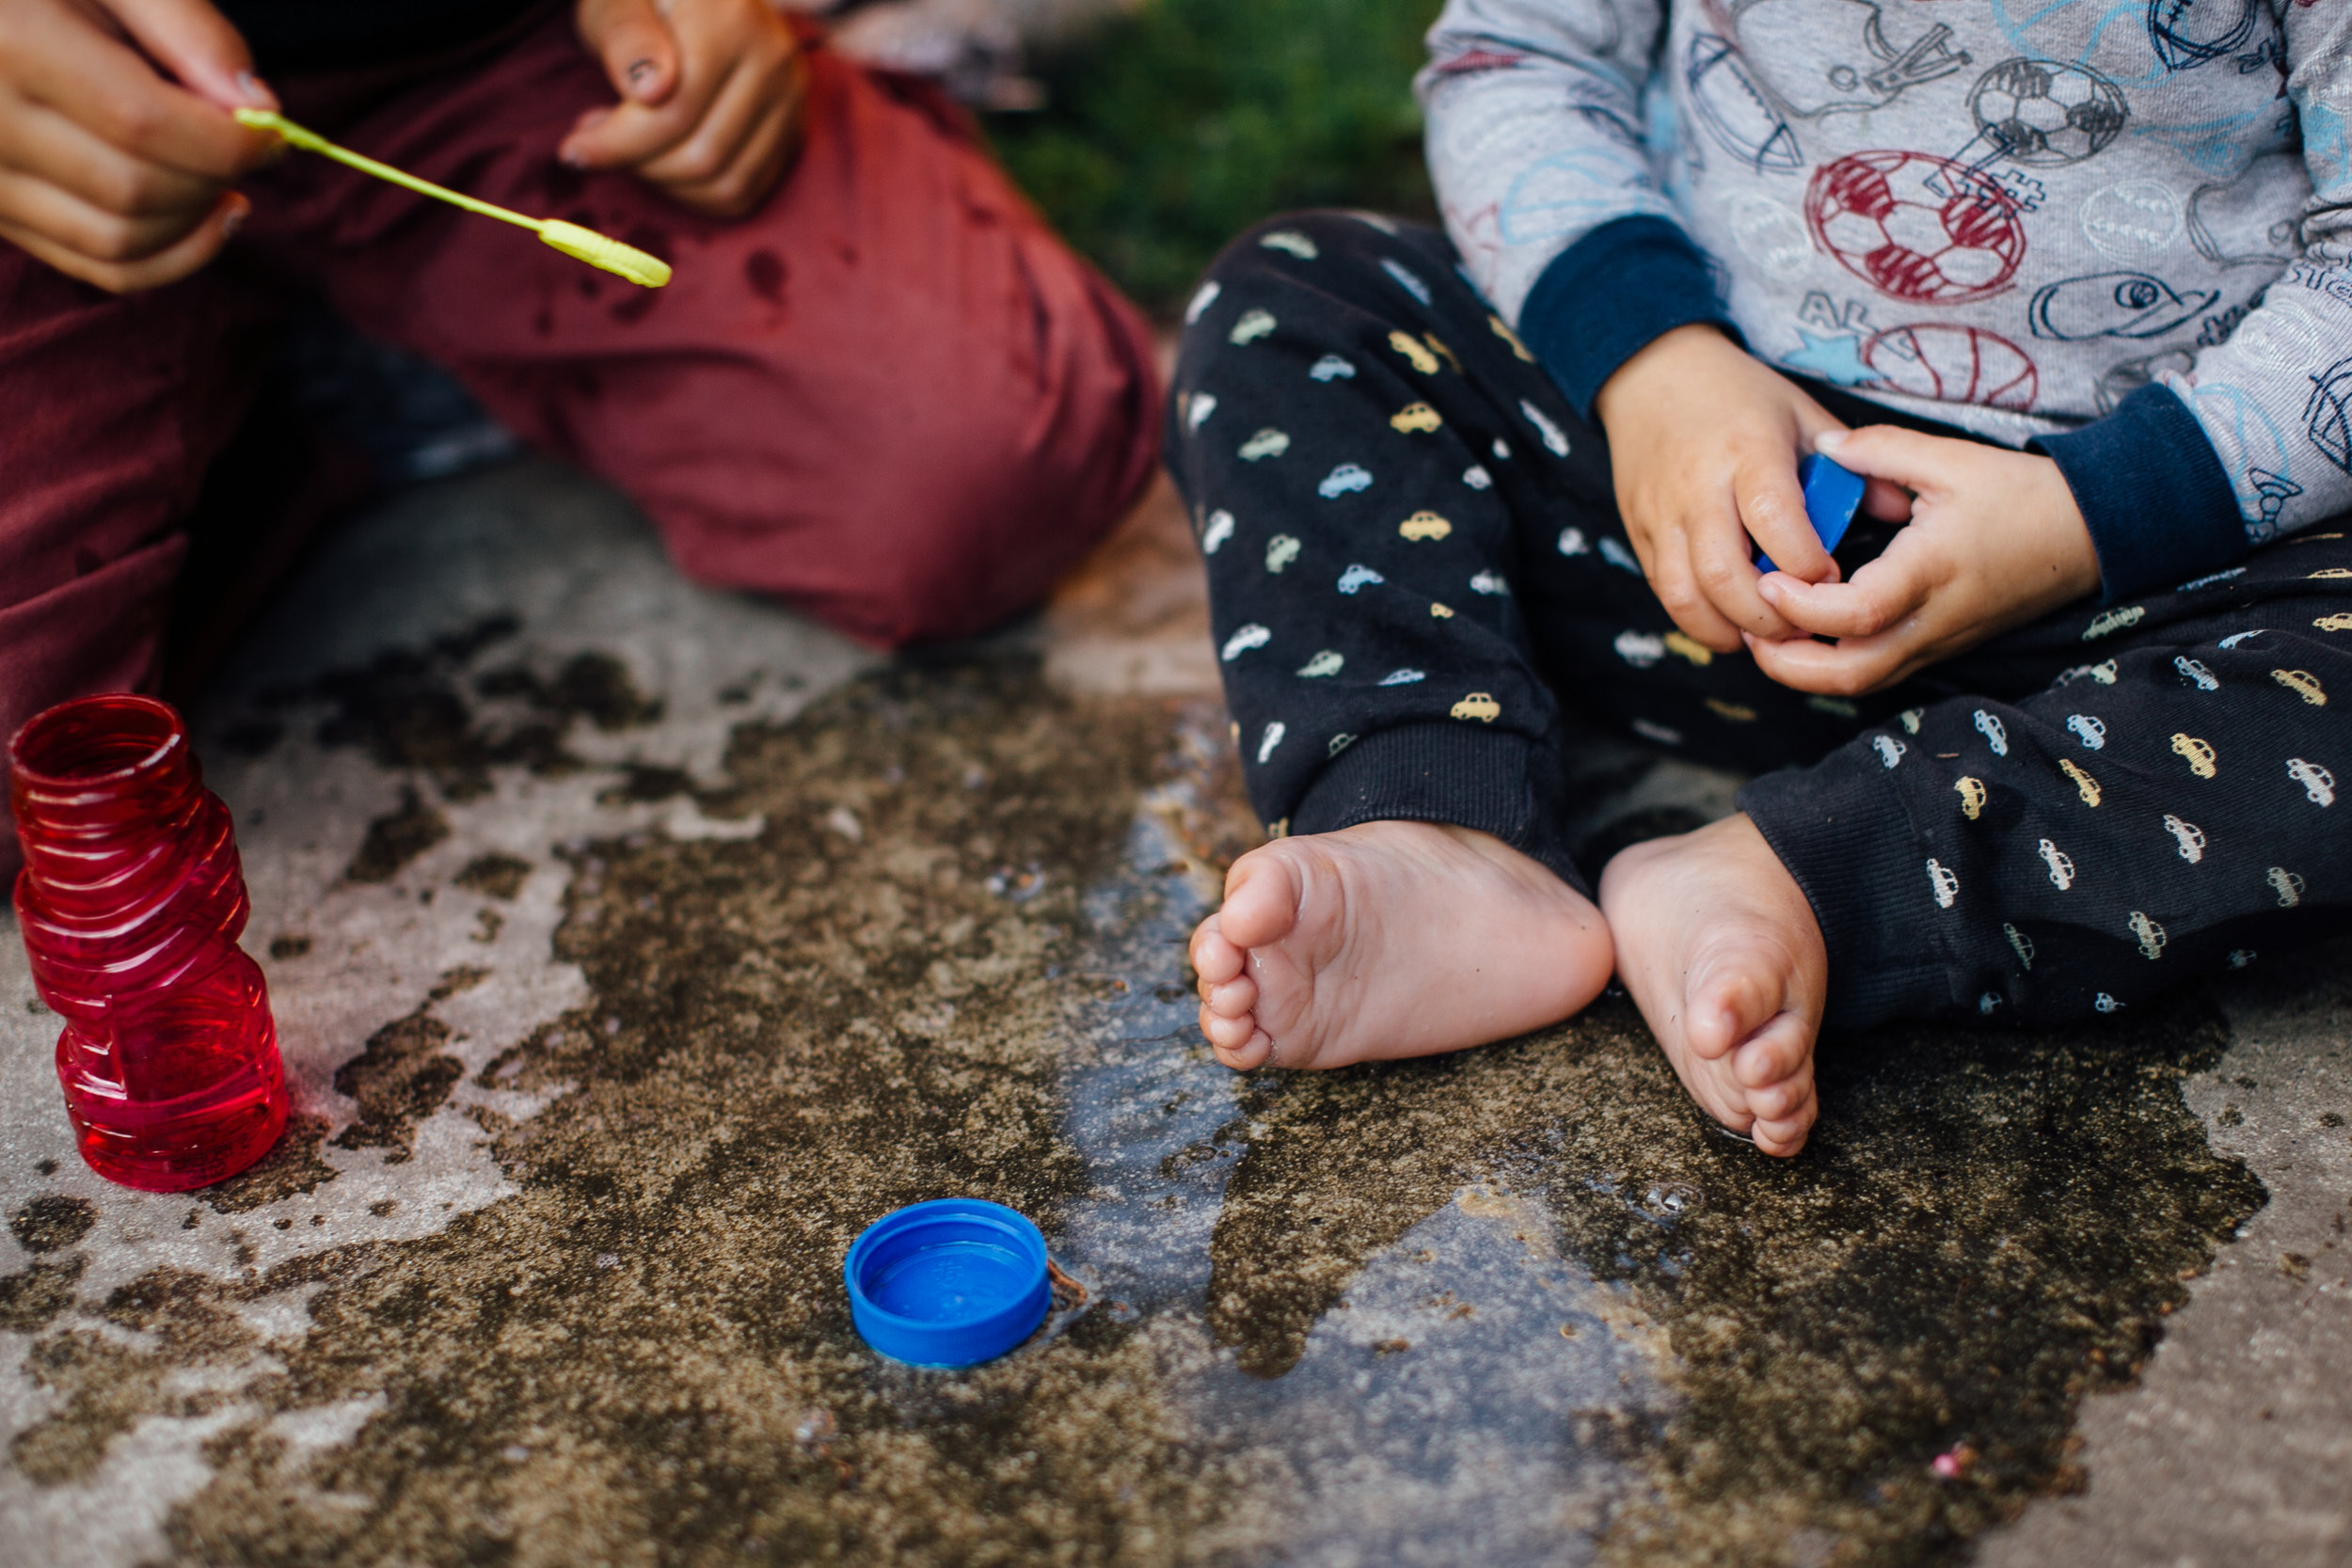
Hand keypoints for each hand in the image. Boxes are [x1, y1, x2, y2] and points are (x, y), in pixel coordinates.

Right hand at [0, 0, 277, 290]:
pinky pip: (98, 267)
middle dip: (212, 178)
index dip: (225, 140)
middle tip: (245, 149)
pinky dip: (169, 259)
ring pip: (119, 241)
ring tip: (224, 182)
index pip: (142, 123)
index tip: (269, 133)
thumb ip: (186, 26)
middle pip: (135, 189)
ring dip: (196, 223)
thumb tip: (259, 107)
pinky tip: (205, 222)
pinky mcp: (1, 216)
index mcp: (15, 44)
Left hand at [562, 0, 807, 217]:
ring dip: (666, 183)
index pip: (674, 111)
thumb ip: (626, 39)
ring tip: (632, 150)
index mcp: (731, 19)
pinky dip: (696, 194)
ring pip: (726, 182)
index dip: (618, 143)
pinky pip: (745, 190)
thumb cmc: (645, 0)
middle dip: (640, 164)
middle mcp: (773, 59)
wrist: (698, 0)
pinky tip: (664, 162)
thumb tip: (649, 91)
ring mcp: (791, 97)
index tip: (574, 150)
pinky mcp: (793, 128)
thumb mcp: (617, 3)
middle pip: (703, 156)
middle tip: (601, 144)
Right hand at [1593, 324, 1888, 650]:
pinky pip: (1664, 592)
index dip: (1806, 564)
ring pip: (1685, 596)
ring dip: (1728, 629)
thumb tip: (1896, 512)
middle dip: (1769, 616)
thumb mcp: (1801, 412)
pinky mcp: (1639, 532)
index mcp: (1747, 451)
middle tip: (1802, 625)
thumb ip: (1851, 464)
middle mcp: (1698, 487)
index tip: (1831, 578)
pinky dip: (1698, 618)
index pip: (1775, 521)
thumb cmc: (1736, 395)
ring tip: (1764, 633)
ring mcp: (1662, 514)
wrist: (1651, 376)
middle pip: (1724, 575)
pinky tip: (1729, 620)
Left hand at [1743, 426, 2100, 695]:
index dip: (1802, 607)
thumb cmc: (2021, 495)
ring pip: (1861, 684)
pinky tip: (1804, 633)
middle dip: (1788, 664)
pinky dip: (1832, 665)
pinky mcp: (1938, 649)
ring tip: (1767, 632)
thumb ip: (1880, 450)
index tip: (1769, 579)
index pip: (1855, 614)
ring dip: (1805, 671)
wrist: (2087, 534)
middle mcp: (1932, 621)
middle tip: (1749, 625)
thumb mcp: (1951, 460)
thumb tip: (1821, 447)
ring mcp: (1937, 643)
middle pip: (1849, 675)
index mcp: (1932, 572)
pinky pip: (1877, 672)